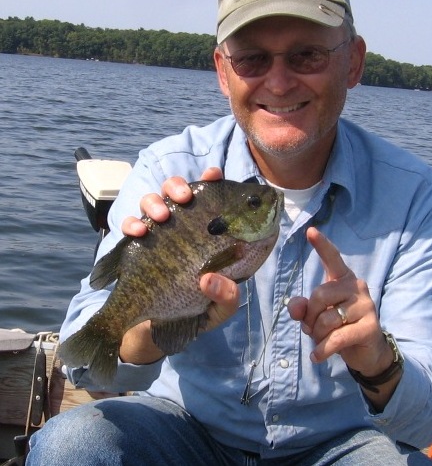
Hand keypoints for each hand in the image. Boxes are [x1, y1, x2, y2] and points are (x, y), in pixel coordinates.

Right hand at [119, 167, 240, 365]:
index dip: (213, 182)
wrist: (160, 331)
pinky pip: (130, 225)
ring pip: (153, 201)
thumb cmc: (199, 311)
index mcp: (211, 234)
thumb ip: (226, 296)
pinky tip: (137, 234)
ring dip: (155, 203)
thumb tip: (209, 279)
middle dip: (178, 186)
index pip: (214, 199)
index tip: (213, 174)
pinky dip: (131, 224)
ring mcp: (160, 234)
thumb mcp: (221, 309)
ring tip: (160, 217)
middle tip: (184, 198)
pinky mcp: (137, 246)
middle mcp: (184, 227)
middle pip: (179, 191)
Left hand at [287, 227, 393, 377]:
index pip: (332, 258)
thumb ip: (303, 308)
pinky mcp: (370, 327)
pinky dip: (322, 350)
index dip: (321, 245)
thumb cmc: (339, 326)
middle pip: (319, 296)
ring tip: (321, 340)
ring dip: (316, 335)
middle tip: (312, 329)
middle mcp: (357, 287)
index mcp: (343, 279)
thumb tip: (295, 309)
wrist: (367, 352)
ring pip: (326, 319)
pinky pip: (336, 338)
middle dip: (309, 317)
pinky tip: (316, 357)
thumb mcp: (317, 316)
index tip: (310, 231)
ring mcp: (366, 306)